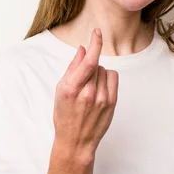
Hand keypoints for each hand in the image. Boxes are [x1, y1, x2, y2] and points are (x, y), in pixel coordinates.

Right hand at [53, 29, 118, 163]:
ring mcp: (102, 99)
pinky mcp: (111, 103)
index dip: (95, 44)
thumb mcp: (60, 90)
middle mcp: (88, 93)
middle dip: (89, 66)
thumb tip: (82, 49)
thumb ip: (72, 68)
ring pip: (105, 70)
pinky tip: (99, 89)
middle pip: (95, 64)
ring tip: (90, 88)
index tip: (97, 32)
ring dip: (98, 73)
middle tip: (83, 80)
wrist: (76, 141)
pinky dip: (107, 79)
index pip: (88, 61)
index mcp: (71, 89)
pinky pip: (113, 78)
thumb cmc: (65, 115)